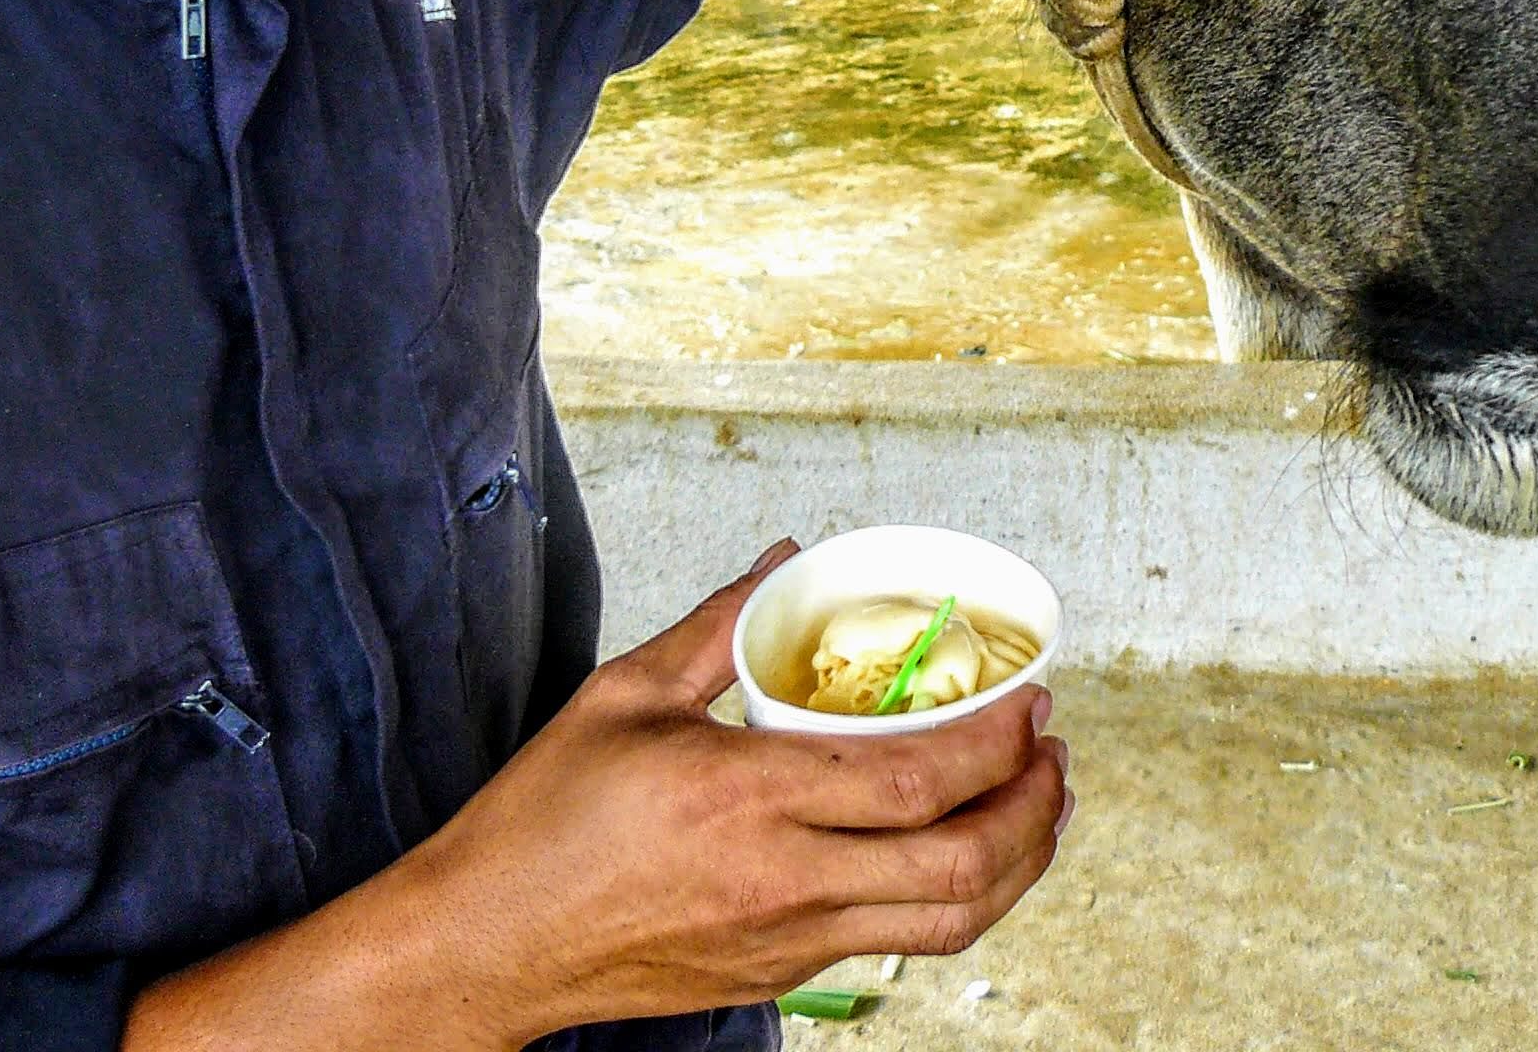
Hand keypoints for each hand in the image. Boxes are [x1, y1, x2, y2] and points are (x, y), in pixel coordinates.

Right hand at [128, 543, 1070, 1051]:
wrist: (485, 946)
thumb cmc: (541, 822)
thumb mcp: (622, 697)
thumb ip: (718, 627)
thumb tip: (783, 561)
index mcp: (747, 798)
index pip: (916, 779)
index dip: (998, 742)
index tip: (1032, 700)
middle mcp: (783, 880)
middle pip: (961, 864)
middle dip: (1033, 807)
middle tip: (1051, 752)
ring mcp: (789, 940)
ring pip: (951, 922)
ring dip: (1017, 865)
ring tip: (1038, 806)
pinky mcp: (781, 976)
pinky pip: (900, 941)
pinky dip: (959, 898)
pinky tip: (963, 852)